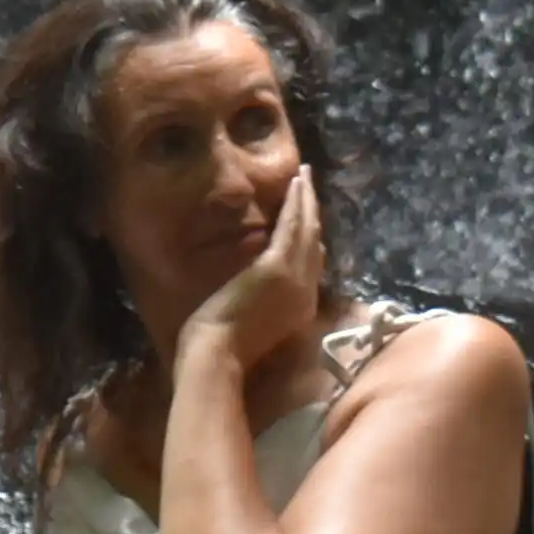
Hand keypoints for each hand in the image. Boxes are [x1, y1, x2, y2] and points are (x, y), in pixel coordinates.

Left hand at [176, 166, 328, 374]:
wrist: (218, 357)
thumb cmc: (223, 350)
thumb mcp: (253, 323)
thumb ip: (262, 302)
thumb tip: (256, 283)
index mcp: (300, 307)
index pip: (312, 265)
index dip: (312, 240)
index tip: (310, 221)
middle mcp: (306, 291)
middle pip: (315, 243)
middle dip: (313, 214)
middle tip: (311, 187)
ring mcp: (295, 277)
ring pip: (308, 229)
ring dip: (307, 200)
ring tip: (305, 176)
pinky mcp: (277, 265)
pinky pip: (292, 226)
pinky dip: (297, 202)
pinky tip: (297, 182)